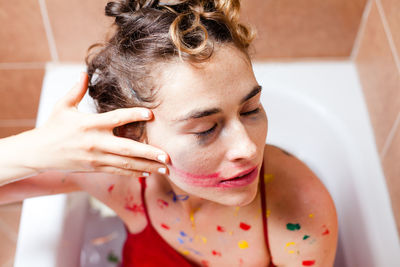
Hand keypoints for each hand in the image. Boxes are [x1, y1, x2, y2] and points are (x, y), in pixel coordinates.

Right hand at [24, 72, 168, 176]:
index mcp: (90, 124)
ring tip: (165, 169)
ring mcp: (96, 158)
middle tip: (167, 156)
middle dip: (149, 153)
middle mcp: (96, 142)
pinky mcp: (95, 168)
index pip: (117, 118)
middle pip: (127, 149)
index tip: (151, 114)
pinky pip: (118, 171)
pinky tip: (149, 172)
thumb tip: (84, 72)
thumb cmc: (53, 126)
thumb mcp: (63, 106)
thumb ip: (76, 91)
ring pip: (126, 164)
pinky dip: (134, 172)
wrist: (38, 153)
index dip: (134, 115)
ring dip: (147, 166)